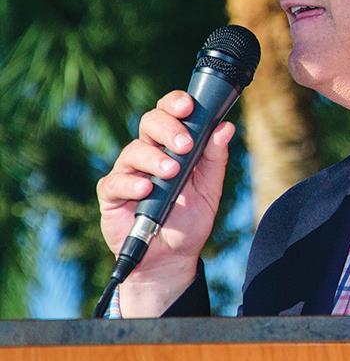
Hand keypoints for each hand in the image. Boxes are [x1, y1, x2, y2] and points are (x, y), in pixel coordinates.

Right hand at [96, 90, 234, 314]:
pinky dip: (132, 183)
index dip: (176, 103)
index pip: (170, 112)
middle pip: (150, 122)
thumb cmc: (189, 219)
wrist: (172, 257)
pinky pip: (116, 182)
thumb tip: (225, 128)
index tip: (189, 106)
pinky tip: (146, 189)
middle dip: (168, 128)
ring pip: (134, 150)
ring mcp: (128, 172)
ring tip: (171, 172)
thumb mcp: (209, 188)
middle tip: (185, 144)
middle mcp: (148, 153)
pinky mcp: (112, 195)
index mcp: (171, 145)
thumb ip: (215, 158)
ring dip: (154, 158)